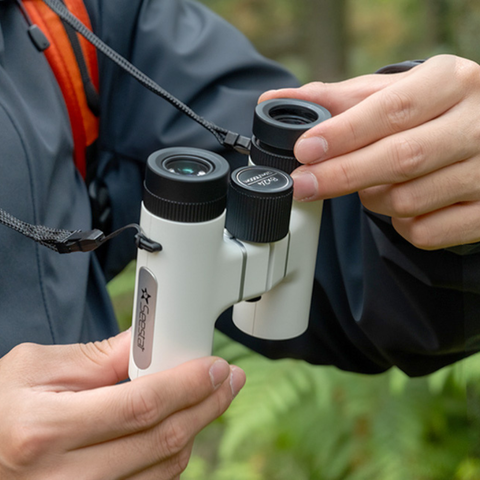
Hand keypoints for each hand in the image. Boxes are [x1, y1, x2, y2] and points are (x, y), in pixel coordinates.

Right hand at [0, 330, 244, 479]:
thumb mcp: (36, 368)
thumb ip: (98, 358)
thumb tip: (149, 342)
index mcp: (46, 430)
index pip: (140, 406)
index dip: (187, 385)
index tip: (215, 367)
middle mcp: (62, 477)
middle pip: (160, 442)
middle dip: (206, 406)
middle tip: (228, 381)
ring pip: (161, 470)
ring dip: (194, 431)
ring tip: (211, 399)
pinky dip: (171, 458)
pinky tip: (180, 429)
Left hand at [260, 54, 479, 249]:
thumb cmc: (430, 113)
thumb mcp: (394, 94)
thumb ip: (340, 99)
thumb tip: (279, 99)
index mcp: (452, 83)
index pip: (392, 110)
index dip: (344, 134)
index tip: (304, 150)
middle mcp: (477, 126)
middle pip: (401, 158)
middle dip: (342, 175)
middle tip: (303, 184)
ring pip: (407, 201)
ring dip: (373, 199)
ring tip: (371, 183)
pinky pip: (424, 233)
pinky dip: (399, 225)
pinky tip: (401, 205)